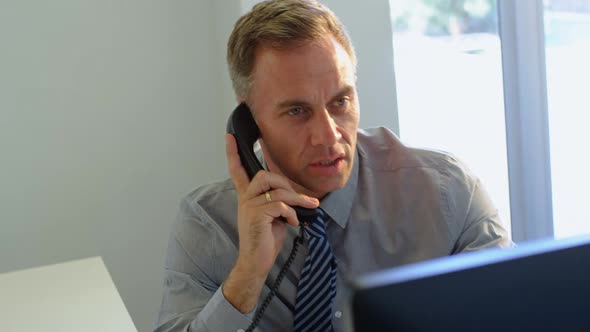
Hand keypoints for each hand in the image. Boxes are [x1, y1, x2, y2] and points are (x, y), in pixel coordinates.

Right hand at [222, 134, 318, 312]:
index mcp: (247, 197)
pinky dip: (292, 212)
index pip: (237, 171)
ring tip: (307, 207)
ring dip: (296, 198)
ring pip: (276, 190)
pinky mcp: (256, 216)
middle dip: (284, 182)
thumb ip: (278, 201)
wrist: (256, 263)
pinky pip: (280, 204)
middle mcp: (245, 199)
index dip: (233, 153)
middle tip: (298, 197)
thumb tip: (294, 195)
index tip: (229, 136)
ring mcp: (249, 207)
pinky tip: (293, 223)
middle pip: (263, 175)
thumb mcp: (274, 216)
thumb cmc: (266, 240)